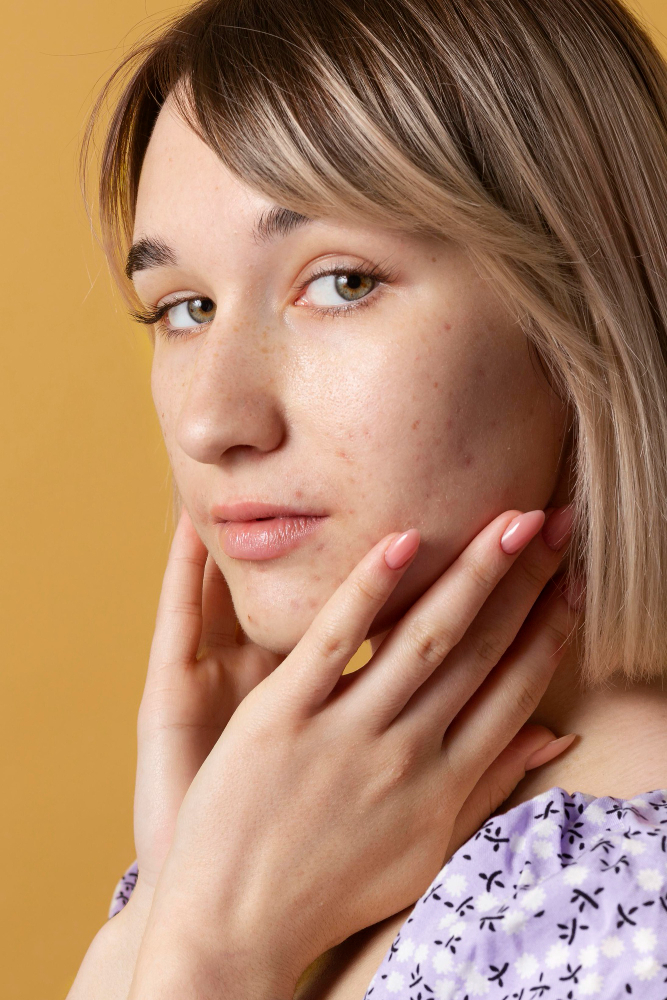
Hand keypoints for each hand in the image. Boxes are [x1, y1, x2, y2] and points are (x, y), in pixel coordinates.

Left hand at [129, 506, 574, 998]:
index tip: (572, 578)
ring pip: (424, 638)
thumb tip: (553, 742)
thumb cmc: (333, 892)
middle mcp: (408, 752)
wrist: (237, 928)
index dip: (549, 629)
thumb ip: (488, 792)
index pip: (514, 688)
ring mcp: (346, 732)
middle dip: (524, 583)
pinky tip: (403, 542)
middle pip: (479, 651)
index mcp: (445, 782)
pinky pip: (333, 642)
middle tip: (554, 522)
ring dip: (472, 574)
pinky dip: (370, 590)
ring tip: (509, 519)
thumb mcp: (425, 852)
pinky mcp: (282, 717)